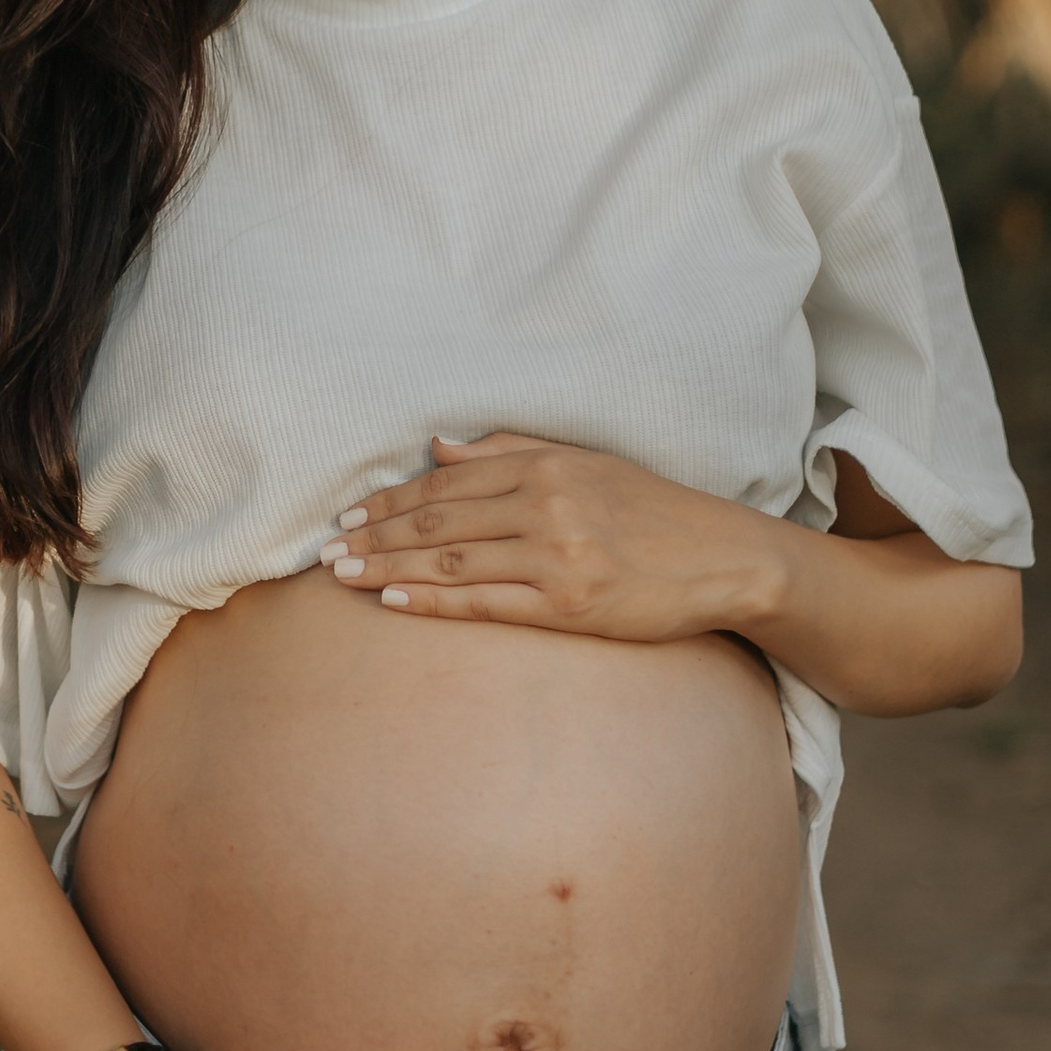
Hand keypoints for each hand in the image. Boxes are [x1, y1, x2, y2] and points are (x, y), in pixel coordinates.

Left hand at [320, 430, 764, 641]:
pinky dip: (434, 600)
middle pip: (439, 518)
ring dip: (389, 565)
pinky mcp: (569, 603)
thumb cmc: (654, 511)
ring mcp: (557, 555)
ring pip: (452, 559)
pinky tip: (394, 598)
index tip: (350, 512)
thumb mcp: (586, 464)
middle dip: (376, 533)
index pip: (449, 481)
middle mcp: (547, 503)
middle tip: (326, 549)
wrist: (724, 557)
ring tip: (342, 575)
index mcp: (547, 465)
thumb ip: (512, 451)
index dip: (392, 498)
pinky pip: (485, 601)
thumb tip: (439, 447)